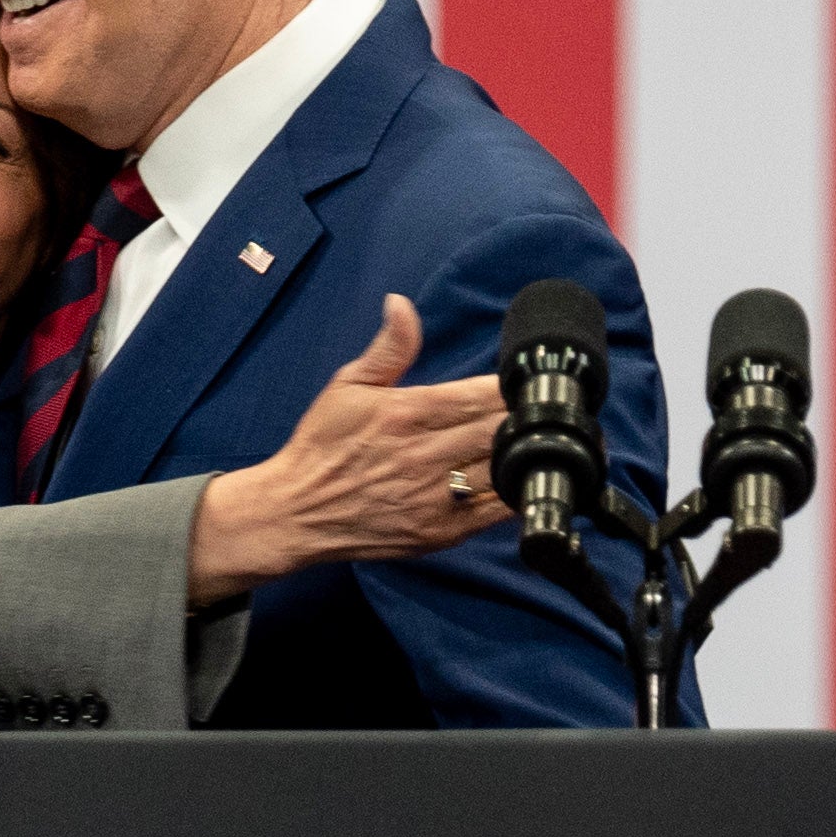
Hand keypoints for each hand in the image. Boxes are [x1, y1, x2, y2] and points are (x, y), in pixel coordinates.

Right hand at [187, 297, 510, 602]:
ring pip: (503, 471)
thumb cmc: (322, 446)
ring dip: (523, 454)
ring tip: (536, 442)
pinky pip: (494, 512)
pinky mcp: (440, 532)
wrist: (296, 512)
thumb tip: (402, 304)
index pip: (479, 396)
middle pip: (498, 431)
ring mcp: (434, 498)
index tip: (524, 383)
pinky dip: (514, 494)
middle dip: (523, 418)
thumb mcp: (347, 385)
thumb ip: (389, 347)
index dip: (511, 389)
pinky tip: (520, 479)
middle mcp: (424, 456)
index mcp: (407, 413)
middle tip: (539, 411)